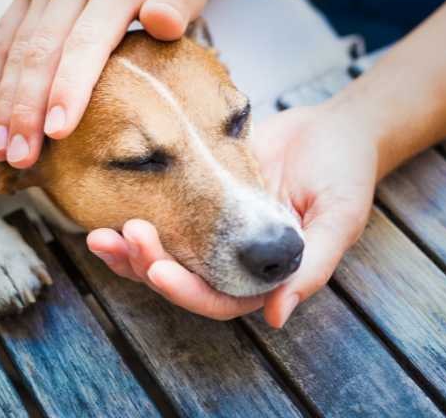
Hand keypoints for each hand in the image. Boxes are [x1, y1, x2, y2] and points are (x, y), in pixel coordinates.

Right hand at [0, 0, 207, 167]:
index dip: (69, 88)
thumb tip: (162, 23)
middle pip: (41, 53)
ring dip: (4, 102)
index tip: (57, 131)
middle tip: (19, 157)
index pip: (86, 43)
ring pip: (16, 49)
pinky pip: (2, 36)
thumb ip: (177, 2)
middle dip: (27, 109)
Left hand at [87, 98, 378, 326]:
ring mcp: (215, 231)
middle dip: (148, 265)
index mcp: (267, 275)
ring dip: (131, 251)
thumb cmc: (345, 173)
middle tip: (124, 237)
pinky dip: (137, 219)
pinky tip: (109, 215)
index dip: (187, 291)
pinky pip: (164, 217)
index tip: (158, 269)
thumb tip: (277, 316)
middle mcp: (236, 261)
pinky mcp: (200, 199)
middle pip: (183, 281)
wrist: (331, 128)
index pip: (220, 299)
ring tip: (100, 235)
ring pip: (166, 255)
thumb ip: (313, 267)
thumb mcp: (340, 219)